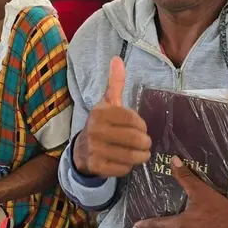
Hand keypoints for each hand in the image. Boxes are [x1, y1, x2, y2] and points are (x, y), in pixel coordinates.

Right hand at [73, 57, 150, 176]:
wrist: (81, 150)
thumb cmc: (102, 124)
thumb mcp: (108, 103)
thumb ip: (116, 83)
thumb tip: (117, 59)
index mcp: (100, 112)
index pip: (133, 120)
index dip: (142, 125)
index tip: (142, 128)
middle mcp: (95, 130)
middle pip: (135, 139)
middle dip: (145, 143)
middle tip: (145, 143)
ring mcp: (94, 149)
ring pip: (131, 156)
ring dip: (141, 156)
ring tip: (142, 153)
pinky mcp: (96, 166)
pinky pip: (123, 169)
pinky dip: (128, 167)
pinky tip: (125, 161)